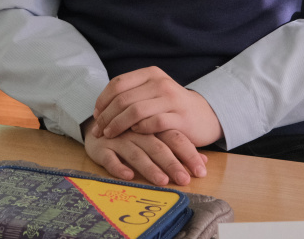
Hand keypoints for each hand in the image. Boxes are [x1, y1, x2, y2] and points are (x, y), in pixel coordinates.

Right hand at [82, 119, 206, 185]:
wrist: (98, 123)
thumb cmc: (132, 133)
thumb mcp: (156, 136)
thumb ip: (178, 148)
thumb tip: (204, 162)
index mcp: (153, 126)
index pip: (175, 137)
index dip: (188, 154)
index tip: (201, 171)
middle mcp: (137, 131)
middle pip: (158, 146)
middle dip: (172, 164)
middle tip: (184, 180)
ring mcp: (119, 139)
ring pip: (135, 153)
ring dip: (149, 167)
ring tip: (162, 181)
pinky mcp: (101, 148)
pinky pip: (109, 158)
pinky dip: (118, 166)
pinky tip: (128, 175)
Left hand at [93, 67, 222, 147]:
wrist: (204, 115)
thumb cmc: (171, 107)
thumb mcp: (152, 93)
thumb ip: (131, 95)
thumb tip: (100, 108)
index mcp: (151, 73)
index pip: (118, 83)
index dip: (103, 100)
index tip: (96, 115)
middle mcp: (160, 83)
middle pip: (123, 98)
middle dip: (106, 116)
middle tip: (98, 131)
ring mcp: (171, 99)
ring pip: (135, 111)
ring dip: (118, 125)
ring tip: (110, 135)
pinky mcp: (180, 117)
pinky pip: (153, 123)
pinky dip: (139, 129)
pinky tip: (133, 134)